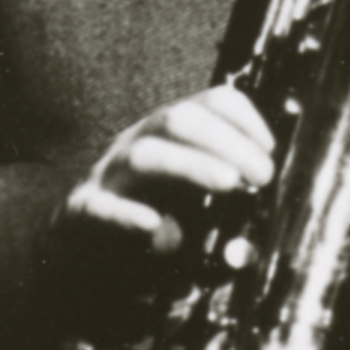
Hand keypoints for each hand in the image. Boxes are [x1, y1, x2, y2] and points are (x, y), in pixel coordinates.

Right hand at [62, 83, 274, 265]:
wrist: (77, 246)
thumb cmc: (146, 215)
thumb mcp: (191, 194)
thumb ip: (225, 188)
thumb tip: (269, 194)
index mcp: (168, 133)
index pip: (210, 103)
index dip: (245, 119)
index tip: (272, 151)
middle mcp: (138, 143)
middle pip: (179, 120)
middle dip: (227, 142)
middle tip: (262, 174)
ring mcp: (108, 175)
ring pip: (146, 156)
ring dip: (191, 165)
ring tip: (229, 183)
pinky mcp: (83, 212)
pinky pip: (101, 207)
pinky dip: (128, 215)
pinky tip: (154, 226)